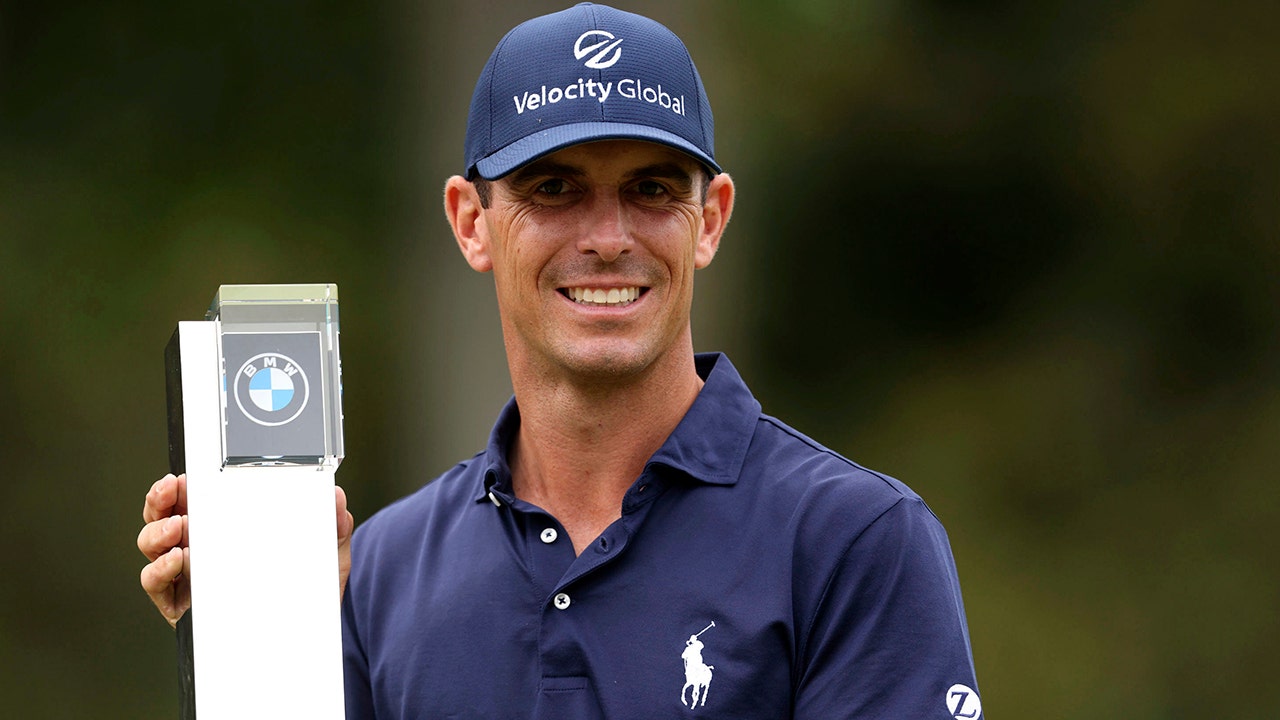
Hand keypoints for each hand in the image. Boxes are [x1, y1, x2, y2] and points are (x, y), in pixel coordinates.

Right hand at [138, 474, 356, 628]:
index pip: (195, 500)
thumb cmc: (307, 588)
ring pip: (153, 546)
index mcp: (226, 528)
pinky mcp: (181, 606)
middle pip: (163, 517)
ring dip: (157, 532)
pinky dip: (158, 569)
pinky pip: (156, 584)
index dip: (181, 486)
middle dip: (159, 500)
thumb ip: (334, 526)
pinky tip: (178, 560)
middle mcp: (201, 550)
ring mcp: (187, 577)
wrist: (307, 635)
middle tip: (171, 490)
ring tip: (178, 526)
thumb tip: (336, 497)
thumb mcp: (325, 553)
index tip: (183, 476)